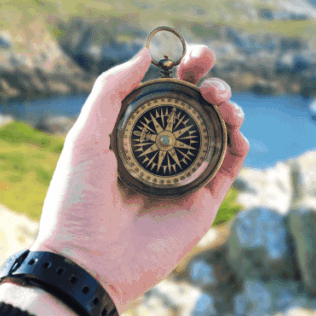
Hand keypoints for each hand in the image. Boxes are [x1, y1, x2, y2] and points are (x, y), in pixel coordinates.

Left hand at [31, 44, 248, 311]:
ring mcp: (183, 177)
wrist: (87, 262)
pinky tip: (235, 130)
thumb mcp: (85, 137)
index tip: (190, 53)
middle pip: (197, 108)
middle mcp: (161, 153)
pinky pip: (229, 167)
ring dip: (227, 108)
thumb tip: (145, 53)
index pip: (165, 94)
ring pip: (218, 132)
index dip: (181, 70)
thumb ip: (111, 91)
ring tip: (220, 100)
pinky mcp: (202, 203)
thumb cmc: (76, 201)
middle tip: (208, 72)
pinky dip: (239, 144)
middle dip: (209, 81)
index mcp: (132, 135)